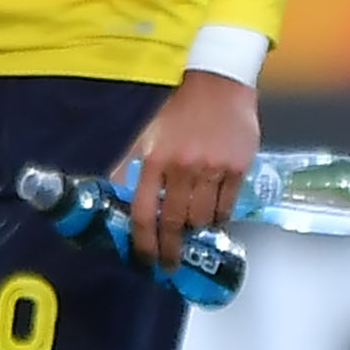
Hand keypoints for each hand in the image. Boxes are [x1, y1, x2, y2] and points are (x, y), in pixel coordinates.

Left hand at [120, 69, 258, 269]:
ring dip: (194, 230)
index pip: (145, 212)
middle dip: (170, 249)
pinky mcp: (238, 168)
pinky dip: (218, 217)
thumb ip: (129, 164)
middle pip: (174, 222)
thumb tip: (112, 190)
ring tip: (192, 232)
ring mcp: (212, 169)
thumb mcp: (147, 135)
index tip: (145, 259)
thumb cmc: (179, 111)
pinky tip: (213, 217)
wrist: (220, 85)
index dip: (144, 242)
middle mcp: (182, 167)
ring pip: (202, 218)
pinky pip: (226, 206)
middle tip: (169, 264)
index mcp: (154, 160)